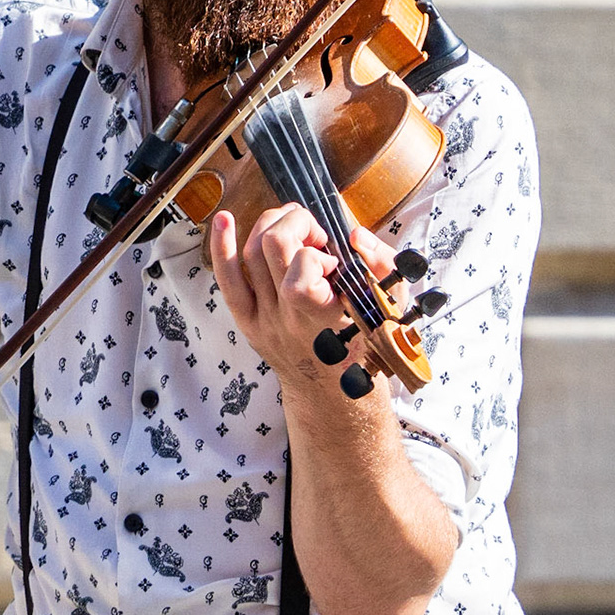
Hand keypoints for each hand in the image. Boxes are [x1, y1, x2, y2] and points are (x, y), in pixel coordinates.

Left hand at [209, 202, 398, 392]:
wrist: (335, 394)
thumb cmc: (365, 348)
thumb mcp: (391, 308)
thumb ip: (382, 266)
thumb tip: (356, 235)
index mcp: (325, 317)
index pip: (303, 270)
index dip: (316, 253)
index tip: (333, 260)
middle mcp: (288, 318)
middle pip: (273, 246)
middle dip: (294, 222)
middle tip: (314, 232)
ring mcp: (263, 319)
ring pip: (252, 253)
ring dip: (272, 225)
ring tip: (293, 226)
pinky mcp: (246, 320)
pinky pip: (228, 280)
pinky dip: (222, 246)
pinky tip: (223, 220)